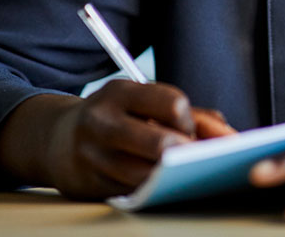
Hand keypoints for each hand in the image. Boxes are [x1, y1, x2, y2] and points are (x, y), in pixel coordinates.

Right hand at [0, 79, 234, 198]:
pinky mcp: (89, 184)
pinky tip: (160, 185)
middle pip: (162, 144)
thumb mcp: (144, 103)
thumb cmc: (117, 118)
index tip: (188, 129)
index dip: (190, 121)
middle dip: (185, 154)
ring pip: (148, 175)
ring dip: (171, 177)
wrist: (56, 139)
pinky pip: (132, 192)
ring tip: (180, 172)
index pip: (172, 103)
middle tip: (191, 157)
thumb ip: (190, 114)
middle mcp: (102, 121)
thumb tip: (228, 134)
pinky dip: (153, 190)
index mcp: (120, 92)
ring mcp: (92, 155)